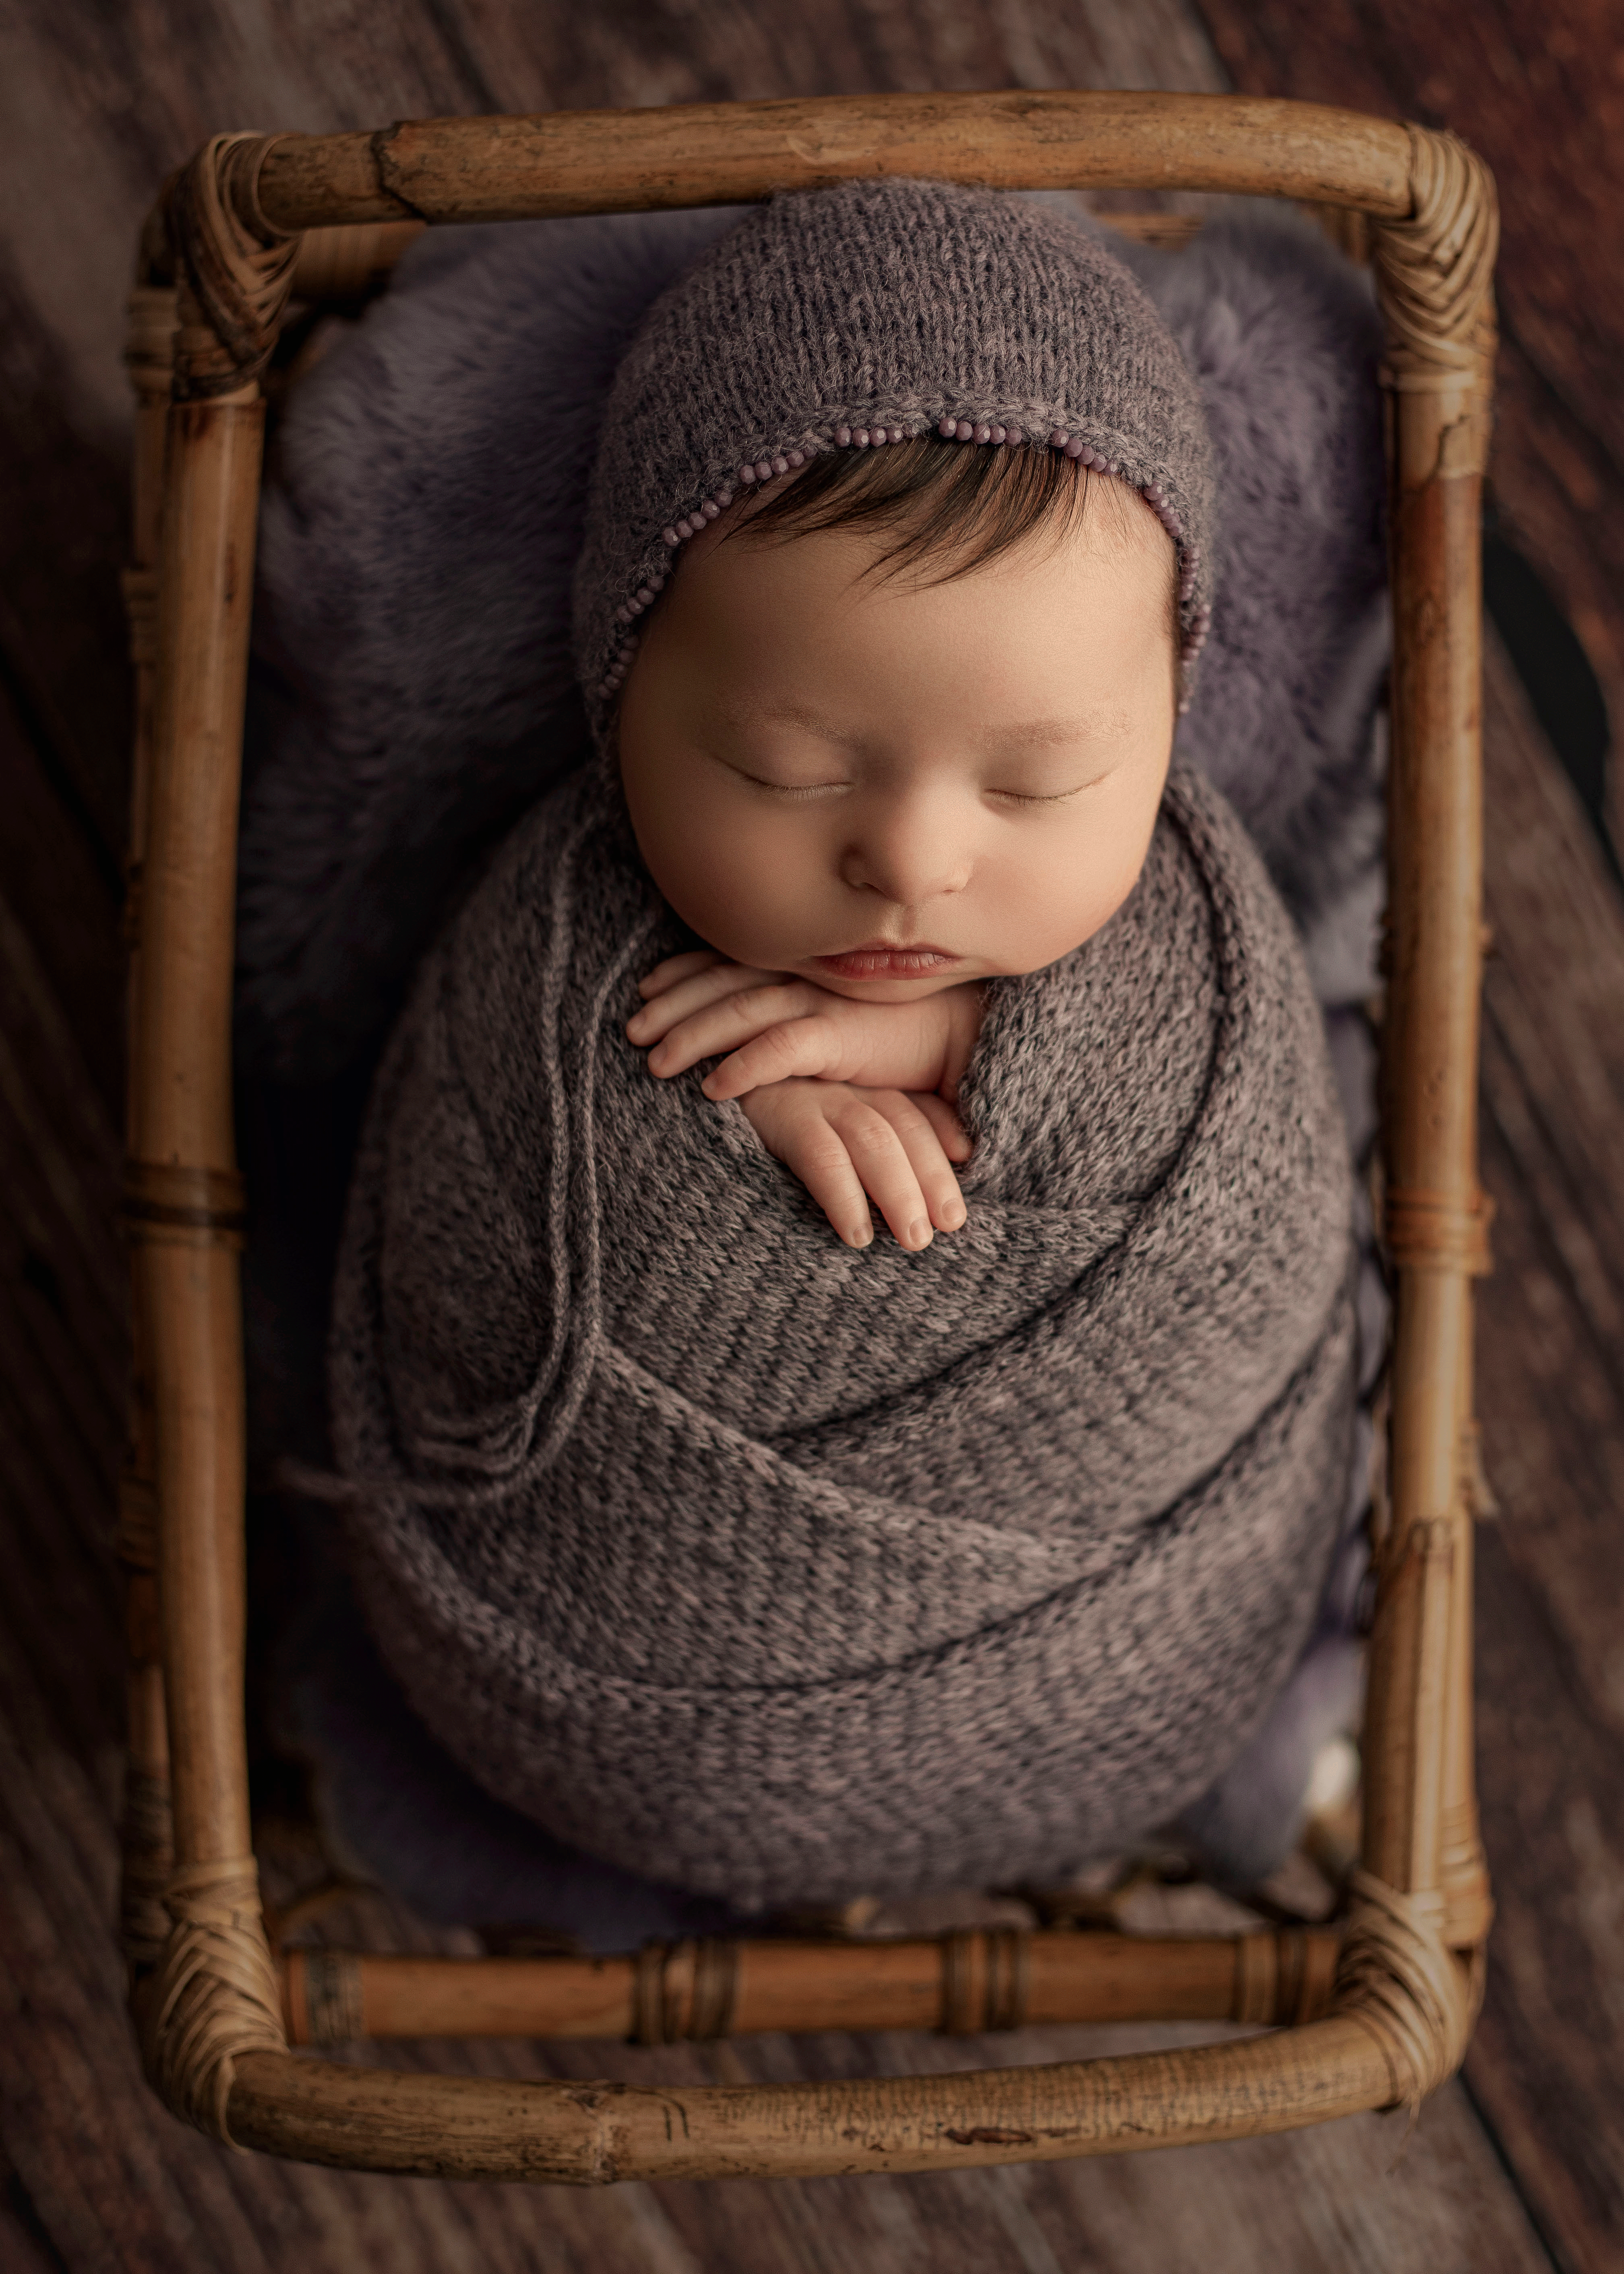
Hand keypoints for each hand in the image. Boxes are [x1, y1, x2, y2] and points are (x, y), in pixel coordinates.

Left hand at [627, 950, 982, 1102]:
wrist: (963, 1035)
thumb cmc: (901, 1029)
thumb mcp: (836, 1014)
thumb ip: (796, 1014)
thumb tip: (750, 1030)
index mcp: (800, 966)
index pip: (727, 963)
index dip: (683, 972)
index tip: (646, 987)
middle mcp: (804, 976)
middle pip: (720, 984)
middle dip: (671, 1004)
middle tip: (632, 1029)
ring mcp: (820, 1002)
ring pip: (738, 1013)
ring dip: (692, 1037)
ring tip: (654, 1063)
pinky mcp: (840, 1035)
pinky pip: (780, 1049)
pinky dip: (743, 1066)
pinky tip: (712, 1089)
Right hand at [738, 1079, 970, 1250]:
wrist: (688, 1083)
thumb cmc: (753, 1117)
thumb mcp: (808, 1124)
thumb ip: (853, 1147)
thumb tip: (904, 1188)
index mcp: (857, 1083)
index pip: (914, 1113)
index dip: (942, 1145)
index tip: (963, 1192)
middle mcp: (842, 1084)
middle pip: (904, 1127)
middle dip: (932, 1179)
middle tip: (948, 1228)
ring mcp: (811, 1095)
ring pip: (874, 1140)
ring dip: (899, 1192)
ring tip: (915, 1241)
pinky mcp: (777, 1113)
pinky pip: (822, 1156)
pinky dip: (844, 1196)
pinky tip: (856, 1234)